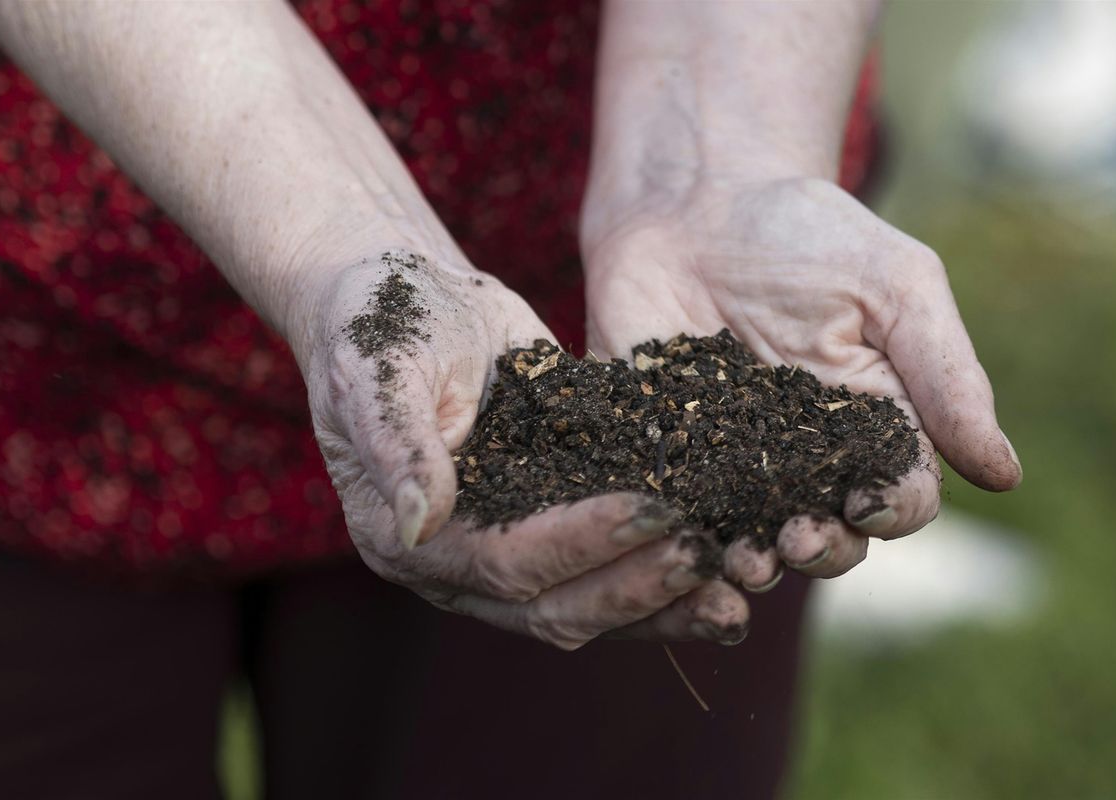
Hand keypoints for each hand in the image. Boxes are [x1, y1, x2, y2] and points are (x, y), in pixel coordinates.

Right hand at [296, 249, 743, 648]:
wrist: (408, 297)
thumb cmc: (380, 323)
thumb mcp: (379, 368)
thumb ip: (397, 443)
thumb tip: (417, 523)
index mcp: (407, 537)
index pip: (503, 560)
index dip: (578, 543)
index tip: (651, 510)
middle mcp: (458, 562)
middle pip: (555, 605)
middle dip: (635, 585)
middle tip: (708, 555)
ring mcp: (507, 552)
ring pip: (590, 605)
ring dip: (663, 605)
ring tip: (736, 594)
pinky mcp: (551, 525)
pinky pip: (608, 569)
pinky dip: (662, 575)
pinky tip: (726, 563)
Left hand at [582, 176, 1021, 587]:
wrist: (694, 198)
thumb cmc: (807, 233)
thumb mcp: (892, 285)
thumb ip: (946, 375)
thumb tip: (1005, 474)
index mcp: (873, 425)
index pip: (899, 495)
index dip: (891, 511)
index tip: (867, 503)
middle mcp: (804, 458)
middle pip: (828, 535)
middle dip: (819, 550)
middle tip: (796, 540)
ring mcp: (728, 459)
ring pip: (750, 537)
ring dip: (752, 562)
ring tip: (742, 559)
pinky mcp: (661, 448)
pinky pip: (670, 508)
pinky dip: (673, 534)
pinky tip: (672, 542)